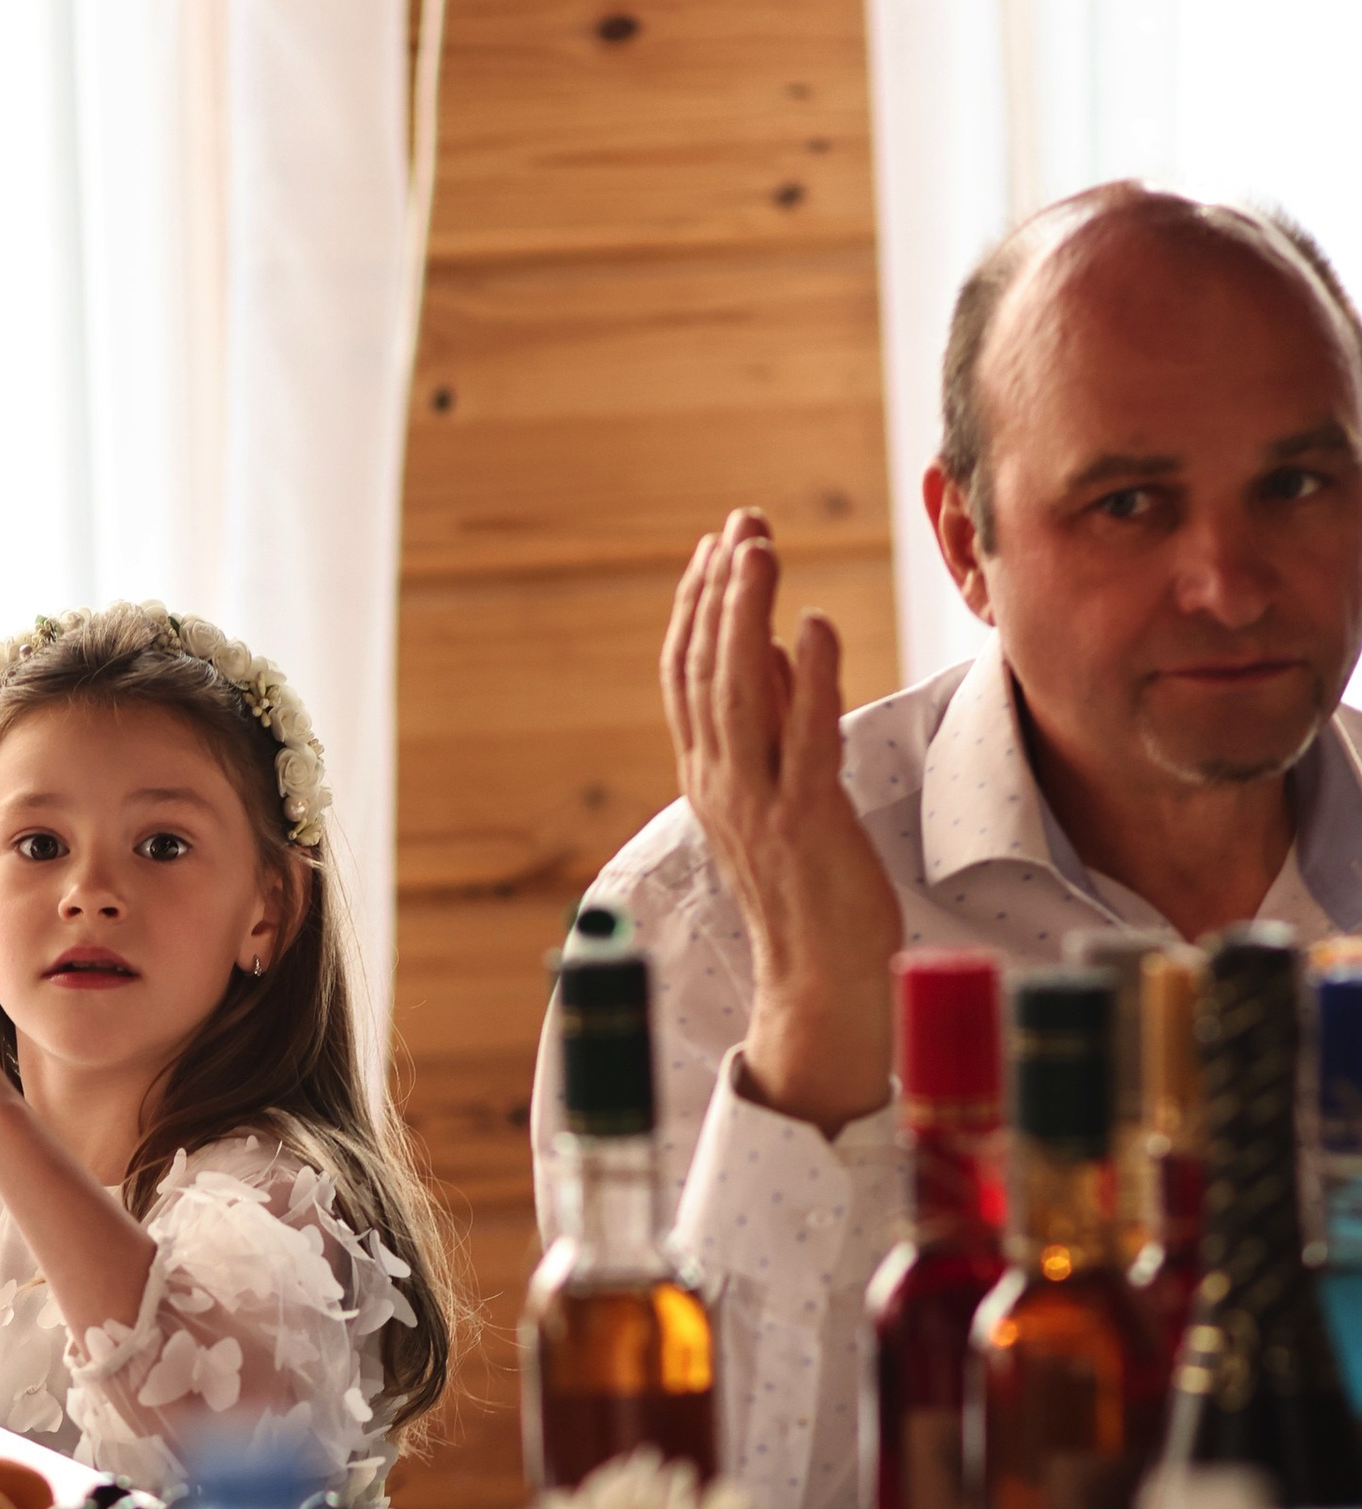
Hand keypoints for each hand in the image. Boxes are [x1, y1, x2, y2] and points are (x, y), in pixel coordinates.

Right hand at [659, 508, 902, 1131]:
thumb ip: (775, 721)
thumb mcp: (782, 792)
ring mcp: (757, 805)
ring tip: (759, 552)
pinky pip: (802, 738)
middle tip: (741, 526)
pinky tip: (815, 625)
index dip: (697, 606)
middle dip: (719, 591)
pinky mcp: (806, 824)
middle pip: (703, 672)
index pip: (685, 676)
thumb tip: (777, 644)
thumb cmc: (812, 891)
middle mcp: (719, 786)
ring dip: (746, 617)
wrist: (822, 981)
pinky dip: (807, 677)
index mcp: (707, 778)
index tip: (719, 545)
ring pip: (736, 694)